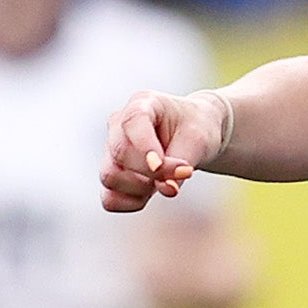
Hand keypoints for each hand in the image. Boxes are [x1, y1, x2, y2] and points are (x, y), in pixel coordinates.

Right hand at [101, 90, 227, 212]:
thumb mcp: (198, 140)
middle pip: (120, 153)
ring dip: (141, 188)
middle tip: (185, 173)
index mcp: (142, 104)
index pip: (132, 123)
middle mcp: (119, 125)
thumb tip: (167, 190)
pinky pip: (110, 199)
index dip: (144, 148)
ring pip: (110, 177)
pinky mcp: (113, 175)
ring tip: (166, 180)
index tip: (159, 167)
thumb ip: (180, 164)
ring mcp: (111, 151)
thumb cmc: (197, 129)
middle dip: (151, 173)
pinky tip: (150, 194)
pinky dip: (130, 203)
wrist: (195, 135)